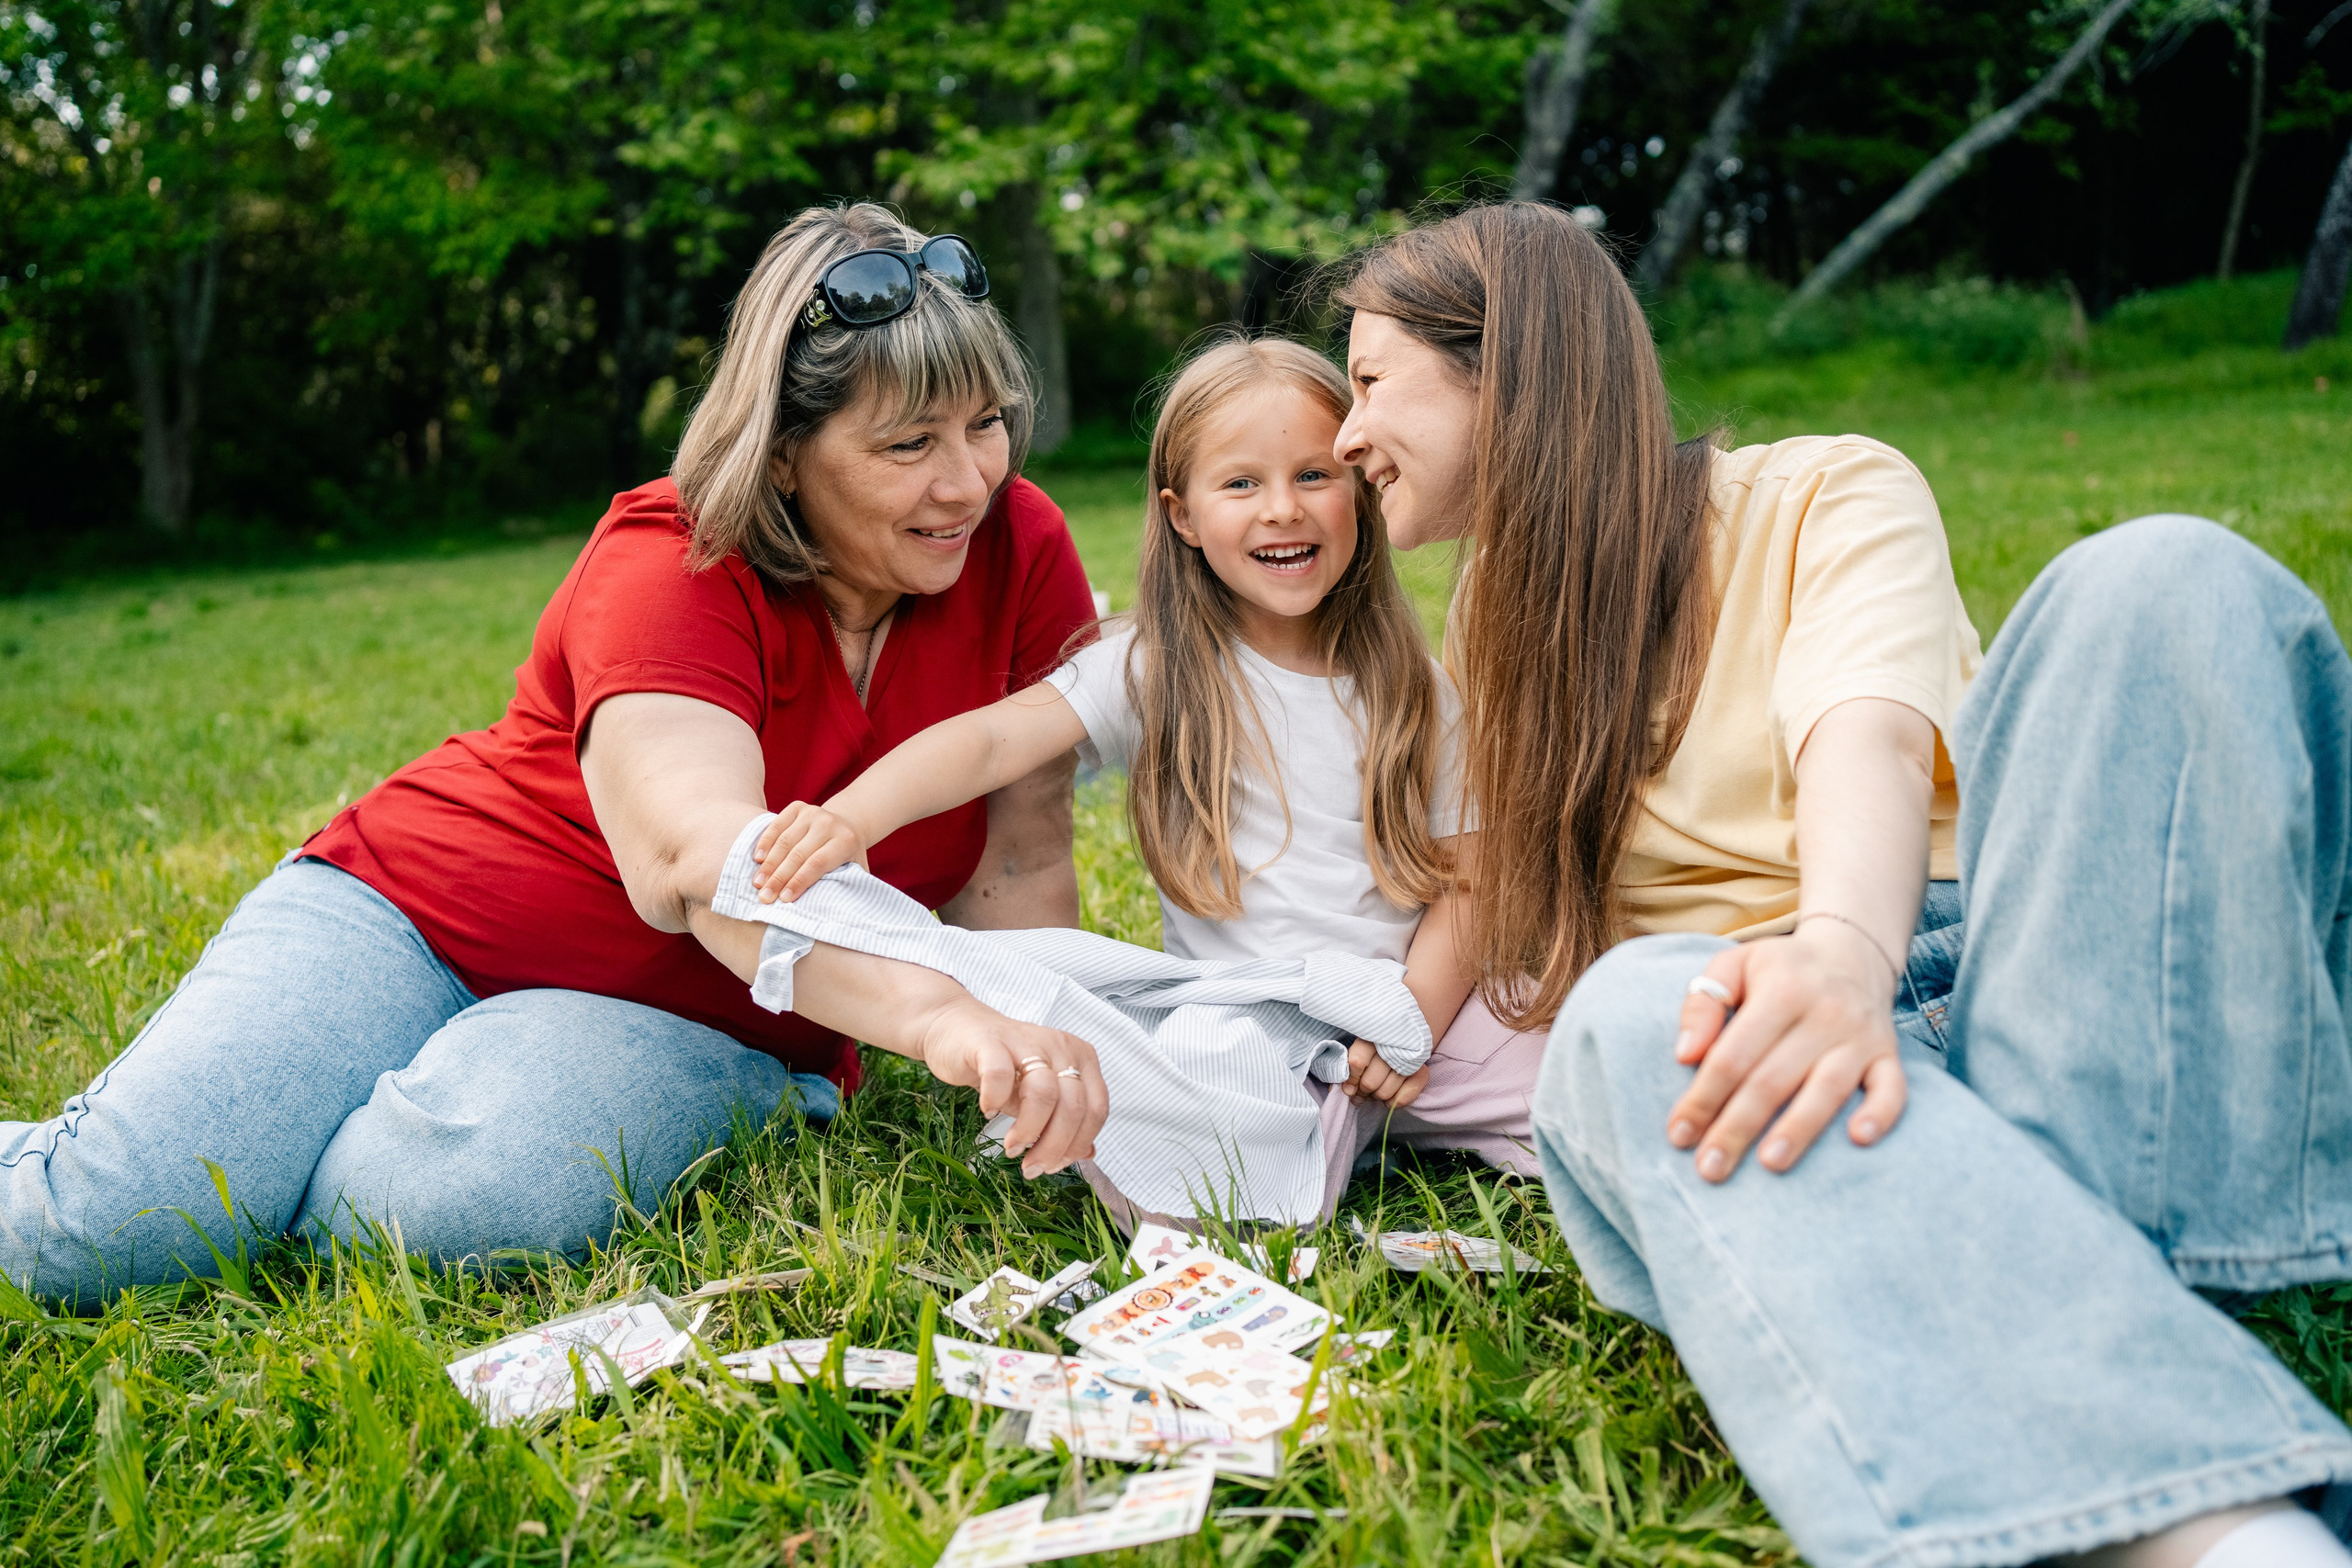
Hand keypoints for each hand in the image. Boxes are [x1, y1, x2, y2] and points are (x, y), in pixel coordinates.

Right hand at [753, 801, 870, 902]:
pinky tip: (758, 860)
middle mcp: (828, 823)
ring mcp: (812, 812)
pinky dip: (765, 842)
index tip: (785, 900)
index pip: (818, 863)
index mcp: (845, 841)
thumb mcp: (855, 871)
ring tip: (758, 883)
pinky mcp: (798, 807)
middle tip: (764, 897)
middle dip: (779, 878)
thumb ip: (846, 886)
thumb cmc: (848, 857)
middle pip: (798, 854)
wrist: (847, 825)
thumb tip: (832, 914)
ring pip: (785, 841)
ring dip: (769, 864)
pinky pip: (777, 825)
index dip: (799, 881)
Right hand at [914, 998, 1106, 1178]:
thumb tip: (1088, 1154)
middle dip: (1053, 1147)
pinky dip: (996, 1100)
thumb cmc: (1004, 1066)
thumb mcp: (1039, 1095)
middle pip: (1073, 1106)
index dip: (1078, 1145)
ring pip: (1045, 1093)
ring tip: (1012, 1147)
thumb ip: (1064, 1121)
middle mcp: (1061, 1047)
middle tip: (1031, 1167)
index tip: (1054, 1165)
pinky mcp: (991, 1042)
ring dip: (1028, 1131)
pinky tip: (989, 1111)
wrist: (959, 1030)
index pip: (1096, 1109)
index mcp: (1081, 1059)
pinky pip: (1000, 1075)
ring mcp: (1027, 1041)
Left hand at [1340, 1039, 1429, 1109]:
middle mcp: (1392, 1047)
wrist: (1403, 1038)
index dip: (1351, 1079)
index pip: (1357, 1063)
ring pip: (1384, 1093)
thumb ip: (1349, 1069)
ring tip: (1376, 1088)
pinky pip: (1401, 1099)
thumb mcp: (1358, 1051)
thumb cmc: (1373, 1048)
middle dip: (1363, 1090)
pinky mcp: (1422, 1073)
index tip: (1349, 1085)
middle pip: (1369, 1083)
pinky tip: (1389, 1095)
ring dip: (1376, 1096)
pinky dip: (1391, 1102)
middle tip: (1363, 1088)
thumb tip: (1348, 1091)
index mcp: (1372, 1037)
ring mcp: (1409, 1060)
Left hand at [1666, 922, 1905, 1182]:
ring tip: (1770, 1164)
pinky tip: (1858, 1139)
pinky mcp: (1888, 1054)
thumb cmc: (1778, 970)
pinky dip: (1881, 1113)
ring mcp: (1860, 1036)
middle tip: (1709, 1170)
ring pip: (1826, 1089)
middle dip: (1737, 1128)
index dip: (1703, 1097)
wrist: (1852, 954)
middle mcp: (1824, 1013)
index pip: (1733, 1055)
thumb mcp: (1732, 965)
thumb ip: (1702, 1002)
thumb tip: (1684, 1054)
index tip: (1678, 1135)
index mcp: (1780, 990)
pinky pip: (1892, 1088)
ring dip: (1798, 1130)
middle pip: (1772, 1080)